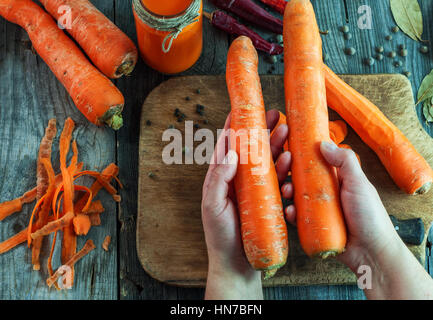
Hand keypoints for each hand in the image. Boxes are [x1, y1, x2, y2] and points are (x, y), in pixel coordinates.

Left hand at [201, 109, 290, 299]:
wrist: (237, 263)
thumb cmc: (220, 235)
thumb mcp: (213, 206)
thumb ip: (218, 179)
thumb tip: (230, 152)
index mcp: (221, 177)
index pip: (228, 145)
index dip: (235, 126)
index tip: (244, 108)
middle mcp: (238, 179)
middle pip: (252, 149)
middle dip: (263, 131)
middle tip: (276, 116)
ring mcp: (255, 189)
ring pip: (268, 161)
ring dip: (278, 146)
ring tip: (288, 133)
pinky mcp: (268, 200)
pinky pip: (279, 180)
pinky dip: (286, 170)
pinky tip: (292, 162)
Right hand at [288, 141, 432, 299]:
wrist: (371, 251)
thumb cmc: (370, 215)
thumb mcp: (359, 183)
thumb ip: (345, 161)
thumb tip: (323, 143)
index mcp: (335, 179)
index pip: (314, 162)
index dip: (301, 154)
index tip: (289, 147)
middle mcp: (324, 192)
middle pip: (300, 177)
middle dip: (288, 170)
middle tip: (283, 165)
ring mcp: (317, 210)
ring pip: (295, 196)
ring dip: (286, 190)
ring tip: (286, 190)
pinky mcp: (311, 226)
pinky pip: (296, 217)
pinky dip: (291, 213)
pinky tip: (290, 211)